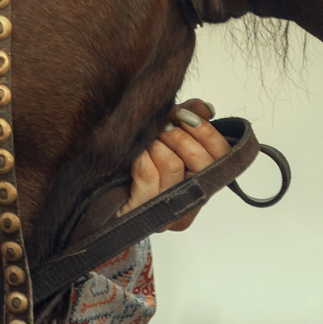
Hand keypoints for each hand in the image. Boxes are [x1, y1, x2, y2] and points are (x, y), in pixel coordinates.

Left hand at [119, 99, 229, 231]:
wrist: (99, 186)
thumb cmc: (138, 160)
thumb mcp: (167, 133)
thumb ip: (189, 118)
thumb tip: (204, 109)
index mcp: (203, 180)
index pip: (222, 156)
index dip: (207, 132)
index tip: (185, 115)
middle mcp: (190, 200)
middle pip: (201, 161)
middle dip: (178, 136)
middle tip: (161, 128)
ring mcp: (167, 213)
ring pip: (173, 165)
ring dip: (157, 145)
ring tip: (147, 142)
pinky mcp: (142, 214)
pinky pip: (148, 176)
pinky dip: (141, 158)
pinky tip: (135, 154)